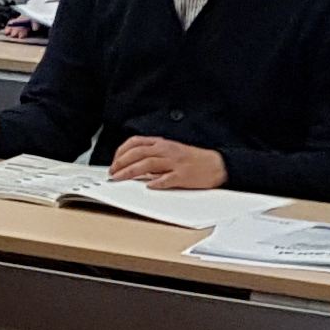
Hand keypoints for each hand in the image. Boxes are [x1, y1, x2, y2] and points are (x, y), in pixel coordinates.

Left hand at [108, 137, 227, 188]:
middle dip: (121, 163)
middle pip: (138, 153)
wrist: (216, 164)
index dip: (121, 152)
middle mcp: (166, 151)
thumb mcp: (170, 151)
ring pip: (147, 164)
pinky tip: (147, 186)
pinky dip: (155, 182)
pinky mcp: (183, 176)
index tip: (114, 162)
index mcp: (162, 143)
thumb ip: (153, 155)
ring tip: (120, 178)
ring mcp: (175, 163)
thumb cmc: (193, 159)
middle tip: (113, 173)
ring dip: (130, 172)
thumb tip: (133, 165)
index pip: (135, 143)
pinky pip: (166, 179)